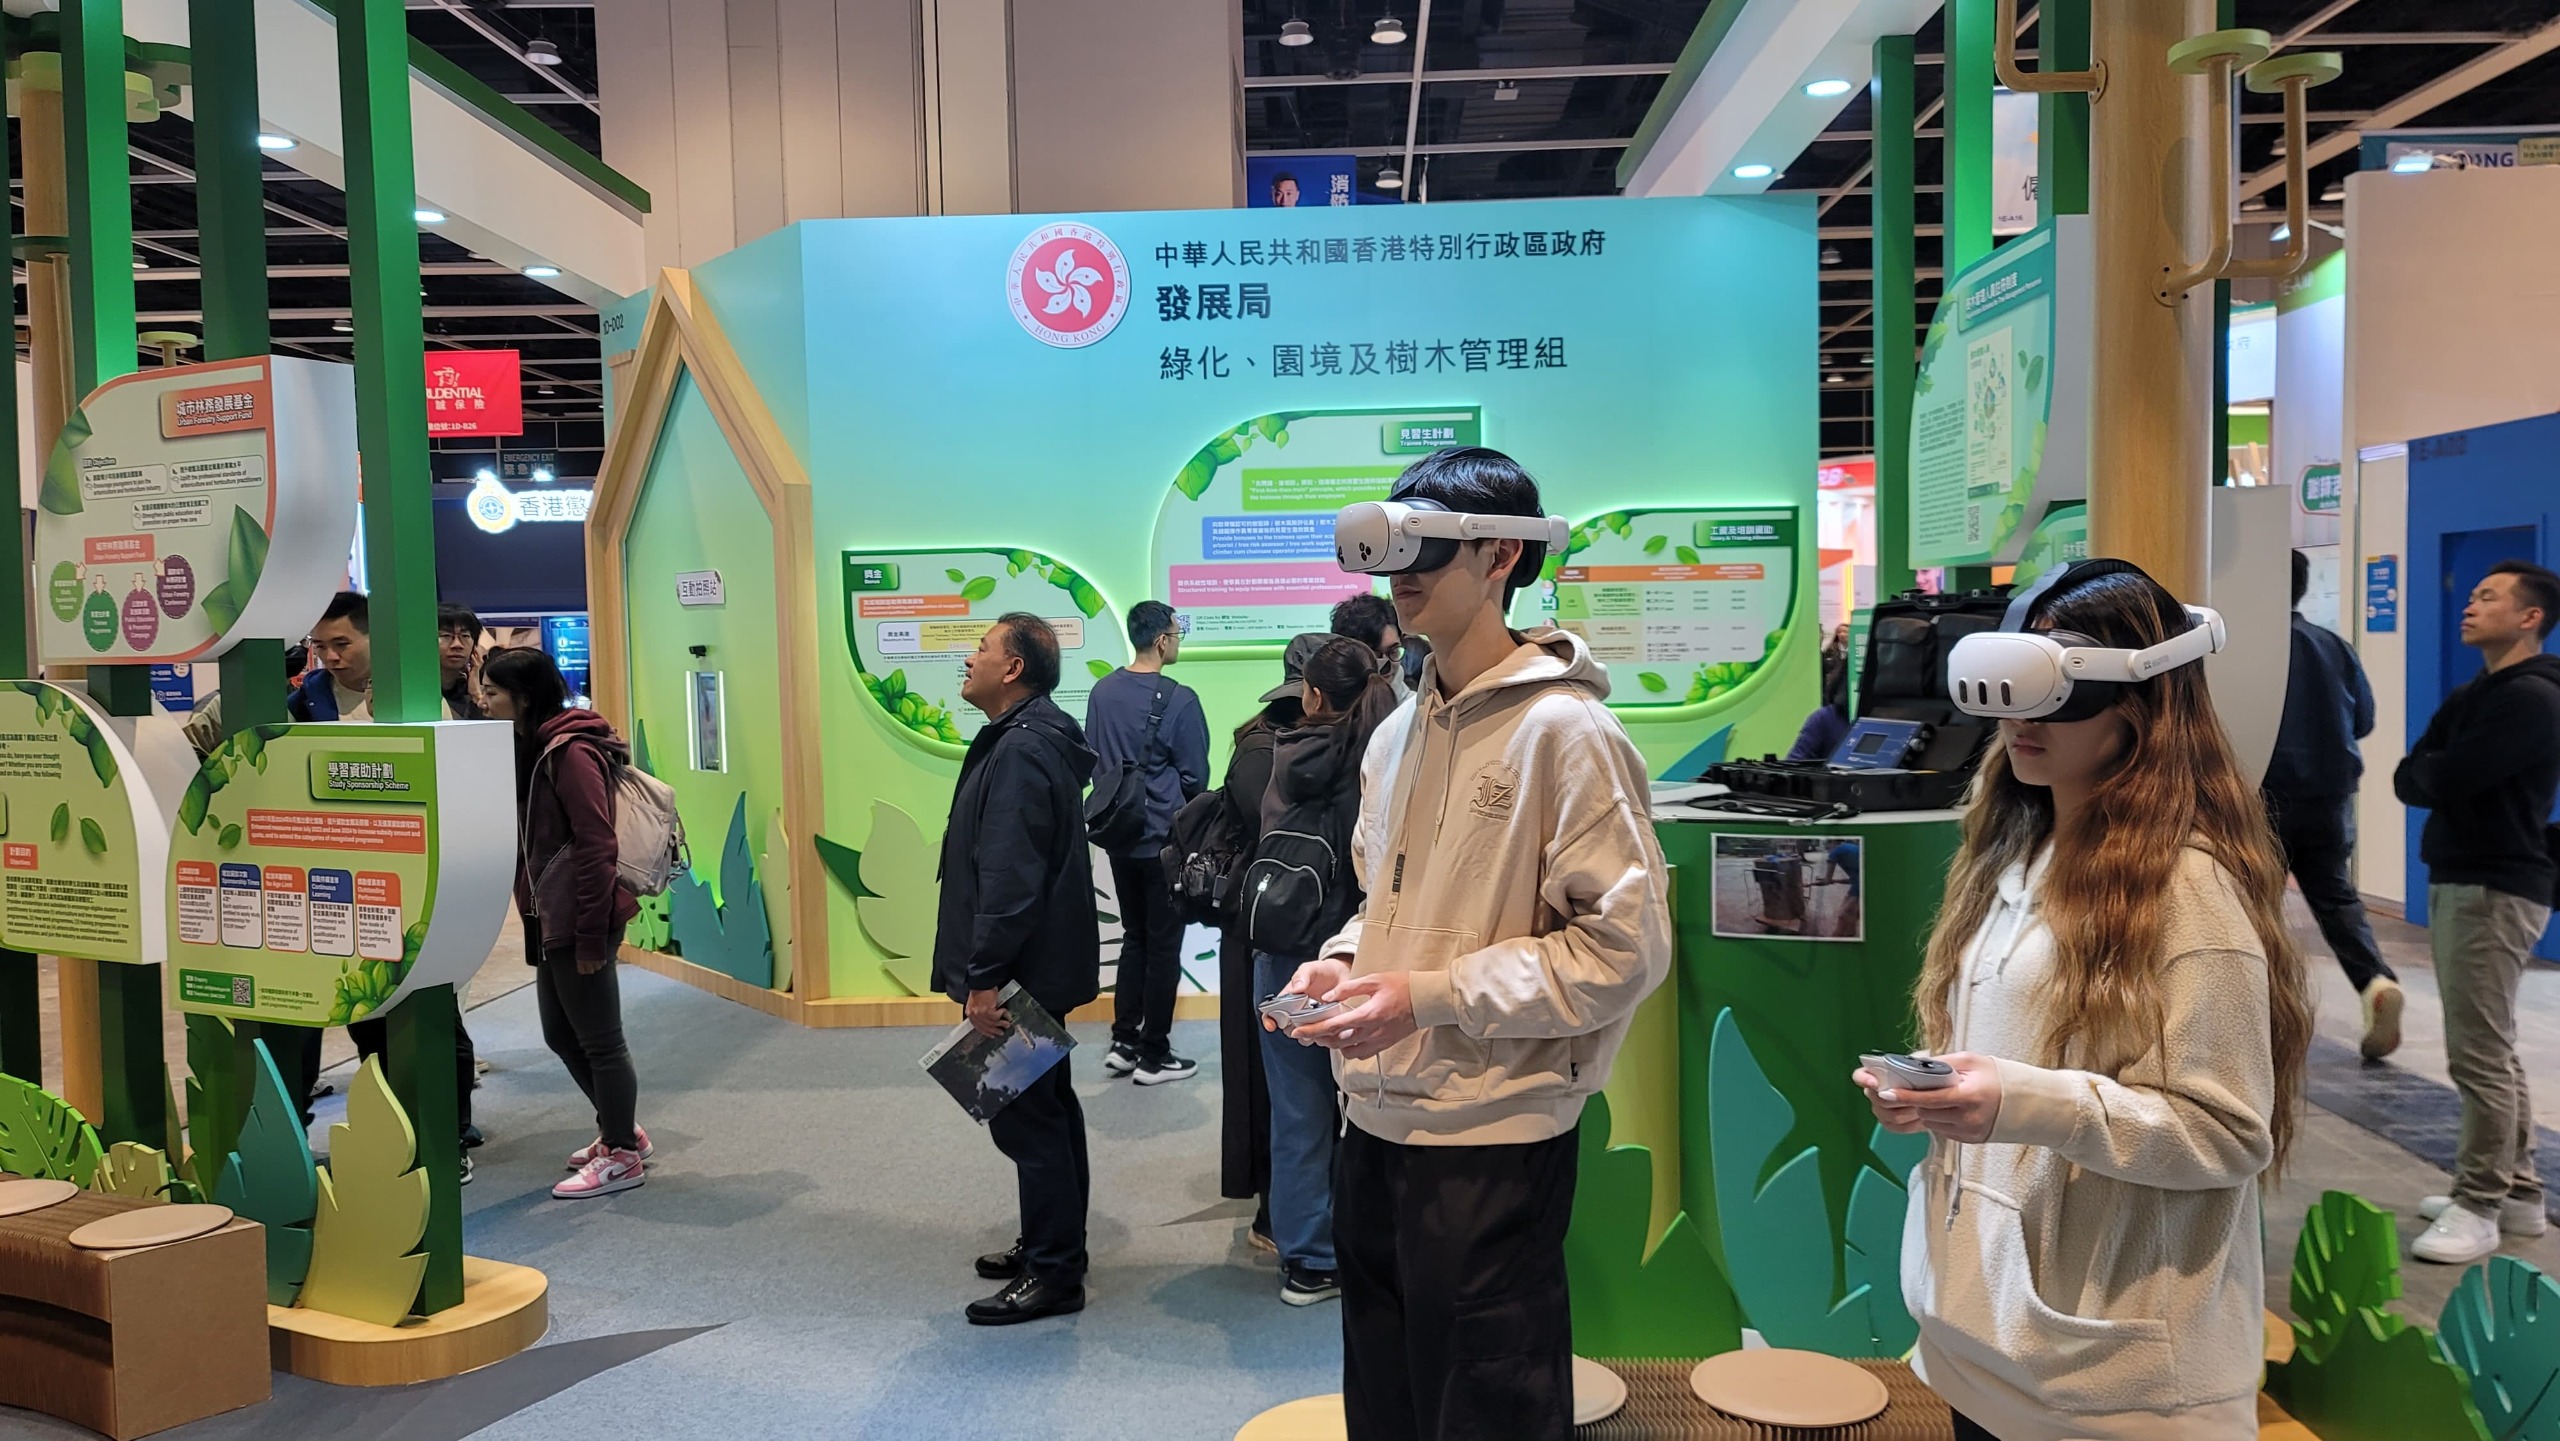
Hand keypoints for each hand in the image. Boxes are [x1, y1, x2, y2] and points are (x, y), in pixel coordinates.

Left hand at [965, 988, 1011, 1038]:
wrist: (982, 981)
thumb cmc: (980, 989)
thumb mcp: (976, 1002)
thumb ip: (979, 1012)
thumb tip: (988, 1019)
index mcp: (970, 1013)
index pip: (978, 1026)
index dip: (986, 1032)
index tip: (991, 1035)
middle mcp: (974, 1014)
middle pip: (986, 1027)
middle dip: (994, 1031)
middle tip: (1000, 1033)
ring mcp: (980, 1013)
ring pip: (993, 1023)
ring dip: (1001, 1024)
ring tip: (1007, 1025)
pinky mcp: (988, 1010)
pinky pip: (998, 1016)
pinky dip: (1003, 1015)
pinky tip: (1006, 1013)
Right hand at [1265, 957, 1353, 1037]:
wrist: (1341, 974)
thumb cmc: (1322, 971)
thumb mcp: (1311, 969)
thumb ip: (1302, 976)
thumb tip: (1296, 988)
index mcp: (1288, 999)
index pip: (1272, 1012)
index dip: (1269, 1020)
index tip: (1271, 1025)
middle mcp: (1296, 1011)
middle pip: (1287, 1028)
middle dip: (1292, 1029)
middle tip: (1303, 1022)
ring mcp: (1310, 1019)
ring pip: (1302, 1034)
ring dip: (1307, 1034)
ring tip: (1317, 1025)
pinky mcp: (1323, 1024)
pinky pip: (1319, 1035)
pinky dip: (1321, 1035)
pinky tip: (1327, 1028)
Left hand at [1294, 972, 1417, 1059]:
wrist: (1426, 1000)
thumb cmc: (1402, 986)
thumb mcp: (1373, 980)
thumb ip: (1349, 989)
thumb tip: (1328, 997)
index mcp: (1368, 1014)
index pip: (1333, 1026)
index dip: (1313, 1030)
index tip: (1298, 1031)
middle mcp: (1372, 1032)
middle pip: (1337, 1042)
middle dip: (1318, 1039)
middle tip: (1307, 1033)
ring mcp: (1379, 1041)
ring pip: (1348, 1051)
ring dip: (1333, 1045)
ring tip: (1325, 1035)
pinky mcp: (1385, 1045)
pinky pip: (1361, 1053)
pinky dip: (1349, 1049)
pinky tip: (1345, 1039)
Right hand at [1853, 1066, 1924, 1134]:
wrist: (1934, 1088)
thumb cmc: (1927, 1071)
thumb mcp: (1922, 1062)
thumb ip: (1916, 1063)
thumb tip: (1920, 1063)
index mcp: (1875, 1073)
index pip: (1860, 1076)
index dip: (1864, 1080)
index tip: (1875, 1083)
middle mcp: (1873, 1092)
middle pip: (1878, 1100)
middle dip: (1899, 1099)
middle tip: (1918, 1096)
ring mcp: (1880, 1110)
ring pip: (1892, 1115)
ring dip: (1911, 1111)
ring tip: (1927, 1105)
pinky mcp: (1891, 1124)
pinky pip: (1900, 1127)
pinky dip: (1914, 1123)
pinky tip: (1925, 1117)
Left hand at [1870, 1052, 2001, 1143]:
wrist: (2026, 1101)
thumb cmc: (1997, 1076)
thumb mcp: (1971, 1061)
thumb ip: (1942, 1062)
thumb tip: (1914, 1064)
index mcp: (1969, 1096)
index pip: (1929, 1098)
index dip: (1905, 1095)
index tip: (1886, 1093)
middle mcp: (1969, 1118)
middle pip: (1927, 1111)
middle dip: (1917, 1100)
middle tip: (1915, 1088)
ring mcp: (1970, 1131)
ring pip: (1932, 1123)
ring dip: (1928, 1110)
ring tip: (1938, 1097)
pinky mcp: (1971, 1140)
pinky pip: (1944, 1130)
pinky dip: (1939, 1119)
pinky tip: (1949, 1108)